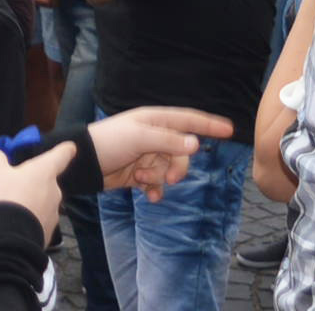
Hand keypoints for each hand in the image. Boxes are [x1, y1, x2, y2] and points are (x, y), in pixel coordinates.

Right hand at [0, 140, 75, 236]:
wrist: (7, 240)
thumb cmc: (3, 198)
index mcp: (45, 171)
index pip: (62, 154)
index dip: (64, 149)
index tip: (70, 147)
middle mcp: (54, 191)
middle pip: (46, 181)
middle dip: (33, 182)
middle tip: (12, 187)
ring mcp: (53, 214)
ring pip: (42, 202)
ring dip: (30, 202)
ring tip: (10, 209)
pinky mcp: (48, 233)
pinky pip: (38, 221)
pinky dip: (29, 220)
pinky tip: (13, 224)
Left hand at [87, 106, 233, 201]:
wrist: (84, 163)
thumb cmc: (109, 142)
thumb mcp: (139, 138)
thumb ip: (168, 141)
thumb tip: (196, 144)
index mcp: (155, 121)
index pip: (188, 120)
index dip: (209, 124)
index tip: (230, 129)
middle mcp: (154, 136)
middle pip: (182, 153)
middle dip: (177, 167)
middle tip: (170, 178)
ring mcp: (147, 155)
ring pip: (169, 169)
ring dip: (159, 178)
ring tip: (141, 178)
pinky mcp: (139, 174)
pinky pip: (157, 184)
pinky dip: (154, 190)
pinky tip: (147, 195)